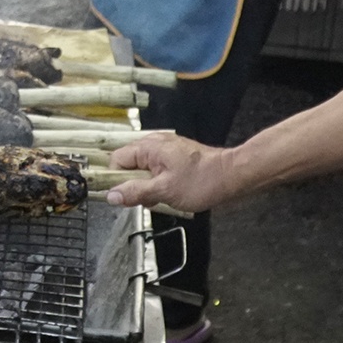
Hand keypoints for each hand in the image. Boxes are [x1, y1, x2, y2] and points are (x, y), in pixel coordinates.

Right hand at [103, 131, 241, 212]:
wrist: (232, 177)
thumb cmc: (200, 182)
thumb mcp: (164, 190)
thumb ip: (135, 192)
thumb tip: (110, 195)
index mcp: (148, 147)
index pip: (117, 160)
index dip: (117, 180)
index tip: (127, 197)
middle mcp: (154, 144)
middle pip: (129, 165)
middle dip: (134, 185)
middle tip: (150, 198)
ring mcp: (166, 150)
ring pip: (143, 170)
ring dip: (147, 187)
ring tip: (163, 197)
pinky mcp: (175, 159)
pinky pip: (156, 171)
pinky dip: (158, 184)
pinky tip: (170, 194)